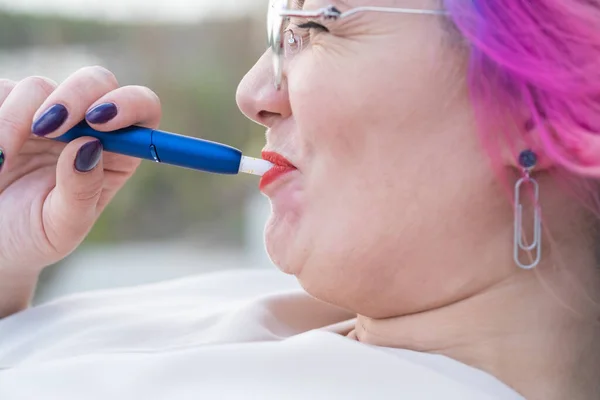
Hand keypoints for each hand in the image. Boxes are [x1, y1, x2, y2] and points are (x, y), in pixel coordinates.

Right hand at [0, 66, 161, 271]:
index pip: (143, 110)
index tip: (100, 119)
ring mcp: (44, 111)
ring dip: (14, 122)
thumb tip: (89, 146)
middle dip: (72, 98)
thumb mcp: (62, 226)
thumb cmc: (32, 236)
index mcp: (116, 152)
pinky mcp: (5, 105)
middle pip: (96, 82)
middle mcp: (85, 125)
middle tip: (45, 129)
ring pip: (37, 87)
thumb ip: (80, 191)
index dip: (129, 104)